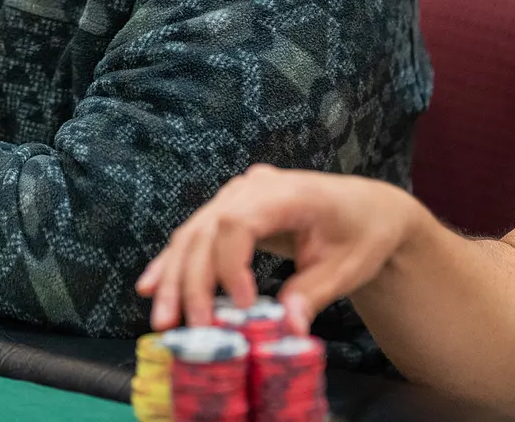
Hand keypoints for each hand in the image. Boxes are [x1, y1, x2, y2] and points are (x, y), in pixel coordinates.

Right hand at [135, 164, 425, 332]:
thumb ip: (314, 294)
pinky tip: (150, 286)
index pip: (239, 223)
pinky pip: (194, 235)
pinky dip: (172, 263)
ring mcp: (235, 195)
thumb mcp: (348, 267)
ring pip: (192, 234)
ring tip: (161, 319)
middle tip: (191, 327)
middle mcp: (252, 186)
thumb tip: (288, 327)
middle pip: (207, 230)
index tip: (244, 307)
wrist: (364, 209)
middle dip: (193, 282)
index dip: (231, 266)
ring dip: (174, 278)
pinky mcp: (227, 210)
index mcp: (287, 193)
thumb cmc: (360, 233)